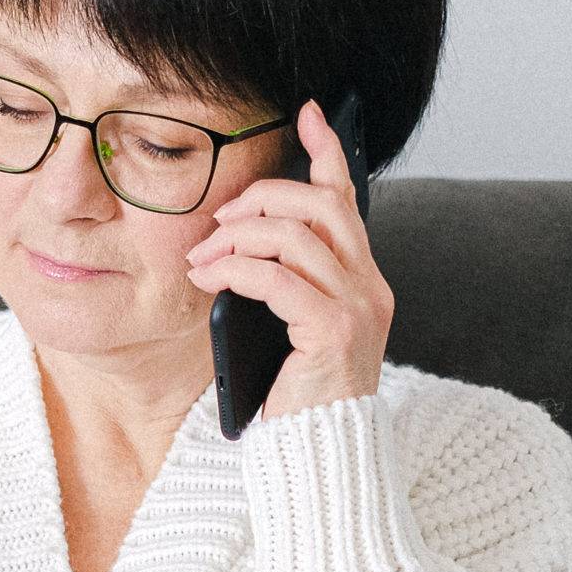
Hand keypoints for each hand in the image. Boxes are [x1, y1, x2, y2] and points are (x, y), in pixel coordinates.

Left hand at [181, 98, 393, 421]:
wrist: (321, 459)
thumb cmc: (296, 400)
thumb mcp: (287, 330)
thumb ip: (280, 285)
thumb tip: (233, 242)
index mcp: (360, 281)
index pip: (348, 200)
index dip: (327, 151)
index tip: (307, 112)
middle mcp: (368, 287)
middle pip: (320, 206)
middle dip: (263, 200)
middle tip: (219, 222)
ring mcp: (357, 309)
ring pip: (297, 237)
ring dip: (238, 238)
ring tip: (203, 260)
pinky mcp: (334, 333)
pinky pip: (279, 279)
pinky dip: (237, 270)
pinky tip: (209, 280)